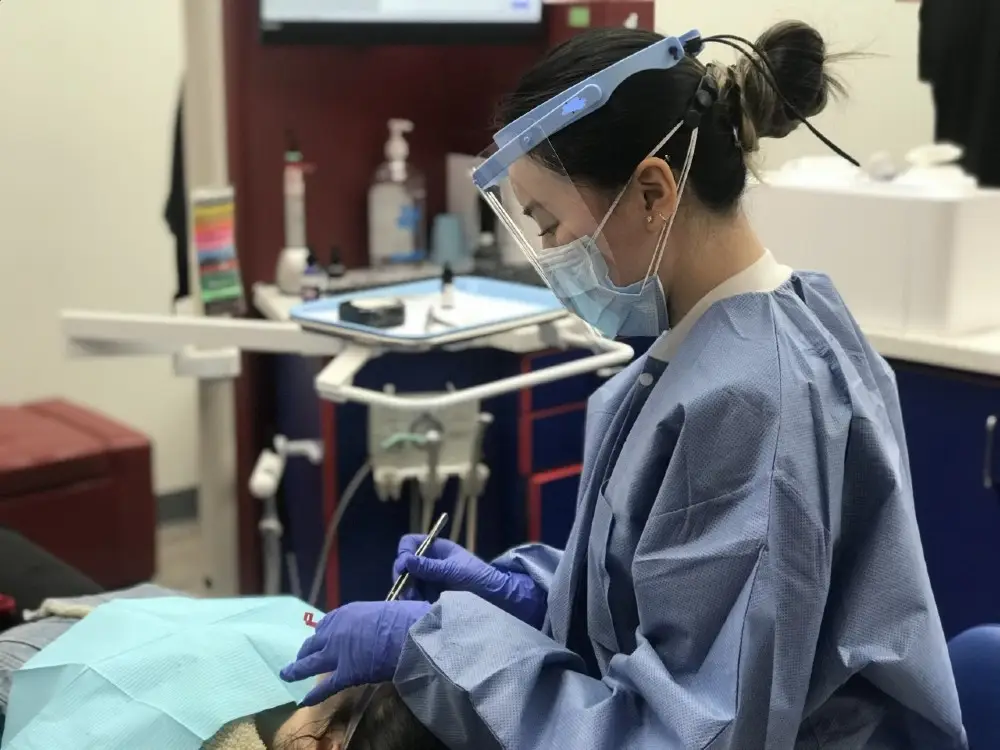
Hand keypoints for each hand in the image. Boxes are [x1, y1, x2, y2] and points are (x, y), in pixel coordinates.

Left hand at [279, 600, 430, 706]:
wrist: (406, 632)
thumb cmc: (402, 618)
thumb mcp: (381, 611)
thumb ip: (369, 620)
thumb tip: (375, 627)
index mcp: (345, 614)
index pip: (327, 624)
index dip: (322, 633)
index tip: (321, 637)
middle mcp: (335, 632)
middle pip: (314, 642)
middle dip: (306, 650)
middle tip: (302, 656)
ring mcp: (337, 653)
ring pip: (310, 663)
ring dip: (297, 669)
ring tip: (287, 674)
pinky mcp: (345, 674)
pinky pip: (325, 687)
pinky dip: (313, 695)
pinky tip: (304, 701)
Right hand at [392, 535, 546, 628]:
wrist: (496, 599)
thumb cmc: (479, 578)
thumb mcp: (454, 571)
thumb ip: (430, 567)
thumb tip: (405, 560)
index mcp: (437, 549)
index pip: (410, 543)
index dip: (405, 552)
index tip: (405, 567)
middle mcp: (430, 562)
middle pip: (404, 564)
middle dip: (402, 577)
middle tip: (407, 592)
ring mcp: (430, 580)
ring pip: (406, 582)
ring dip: (406, 592)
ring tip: (413, 602)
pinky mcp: (430, 597)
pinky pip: (414, 597)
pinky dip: (412, 601)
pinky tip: (417, 607)